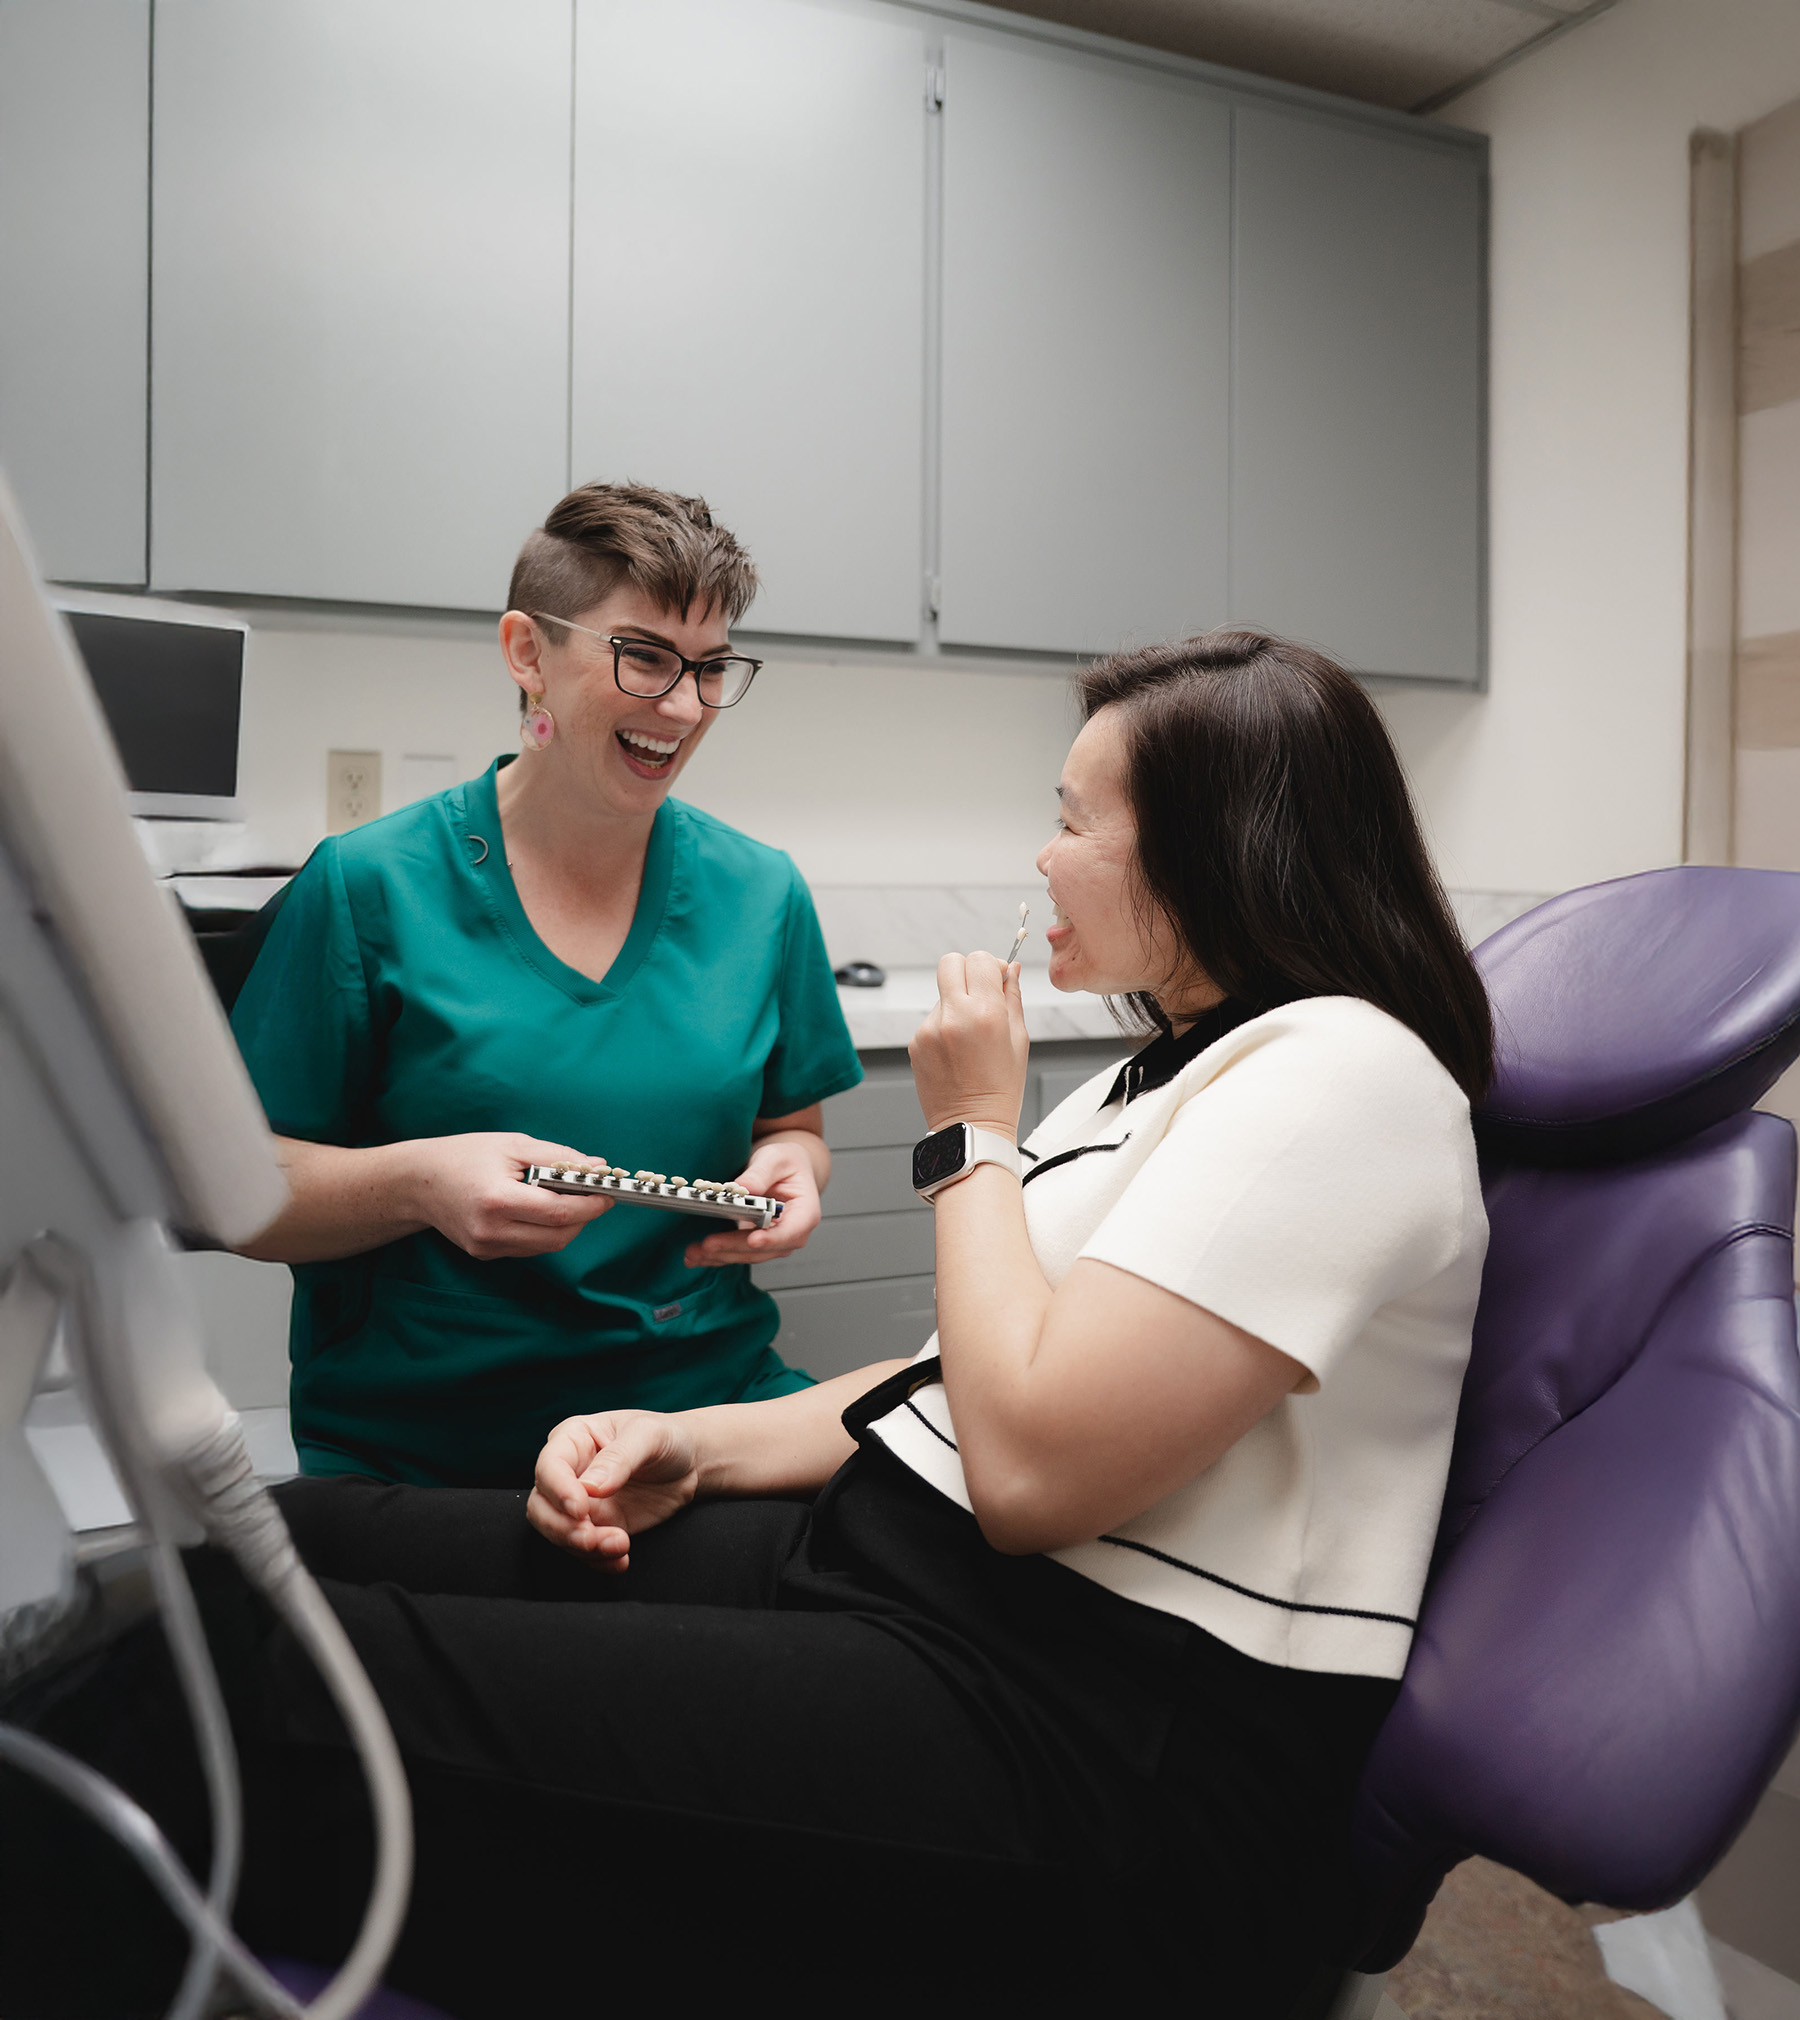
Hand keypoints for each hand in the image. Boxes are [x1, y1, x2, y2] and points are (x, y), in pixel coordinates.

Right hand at [405, 1132, 614, 1259]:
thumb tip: (596, 1166)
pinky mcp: (485, 1254)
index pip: (558, 1212)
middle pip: (557, 1236)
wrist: (417, 1182)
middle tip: (593, 1196)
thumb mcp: (512, 1145)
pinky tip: (541, 1210)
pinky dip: (545, 1232)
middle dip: (583, 1217)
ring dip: (566, 1226)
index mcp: (497, 1200)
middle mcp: (490, 1231)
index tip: (606, 1193)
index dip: (590, 1205)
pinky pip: (529, 1248)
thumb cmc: (464, 1156)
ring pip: (546, 1246)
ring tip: (568, 1200)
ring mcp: (486, 1247)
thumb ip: (557, 1157)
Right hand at [527, 1409, 700, 1571]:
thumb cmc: (665, 1438)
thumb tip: (590, 1487)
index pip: (549, 1467)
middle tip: (592, 1538)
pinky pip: (584, 1551)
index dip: (558, 1491)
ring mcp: (581, 1504)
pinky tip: (621, 1560)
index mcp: (573, 1439)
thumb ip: (619, 1458)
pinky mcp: (597, 1528)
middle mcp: (569, 1473)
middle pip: (541, 1507)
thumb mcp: (649, 1436)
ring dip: (584, 1548)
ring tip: (620, 1545)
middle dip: (562, 1529)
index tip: (580, 1510)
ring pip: (559, 1534)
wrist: (689, 1464)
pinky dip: (598, 1561)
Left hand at [684, 1133, 823, 1267]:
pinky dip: (716, 1256)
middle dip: (734, 1248)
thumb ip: (761, 1173)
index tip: (752, 1239)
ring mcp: (774, 1242)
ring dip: (720, 1255)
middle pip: (764, 1248)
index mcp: (805, 1213)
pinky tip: (696, 1256)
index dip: (772, 1238)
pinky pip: (736, 1254)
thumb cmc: (786, 1163)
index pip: (792, 1231)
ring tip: (694, 1252)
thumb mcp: (776, 1159)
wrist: (785, 1170)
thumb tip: (744, 1189)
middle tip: (708, 1244)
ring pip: (747, 1255)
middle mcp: (792, 1233)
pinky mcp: (755, 1244)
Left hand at [909, 952, 1029, 1137]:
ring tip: (970, 1038)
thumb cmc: (1000, 1089)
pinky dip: (944, 1026)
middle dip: (966, 970)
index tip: (997, 979)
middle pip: (950, 962)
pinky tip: (956, 1051)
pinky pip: (932, 1019)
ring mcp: (930, 1029)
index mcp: (985, 1013)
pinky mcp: (916, 1042)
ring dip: (956, 1004)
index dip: (991, 965)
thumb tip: (1013, 970)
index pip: (979, 959)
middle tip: (979, 992)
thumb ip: (1013, 997)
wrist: (971, 1125)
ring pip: (942, 994)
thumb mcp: (1019, 1040)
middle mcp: (953, 1016)